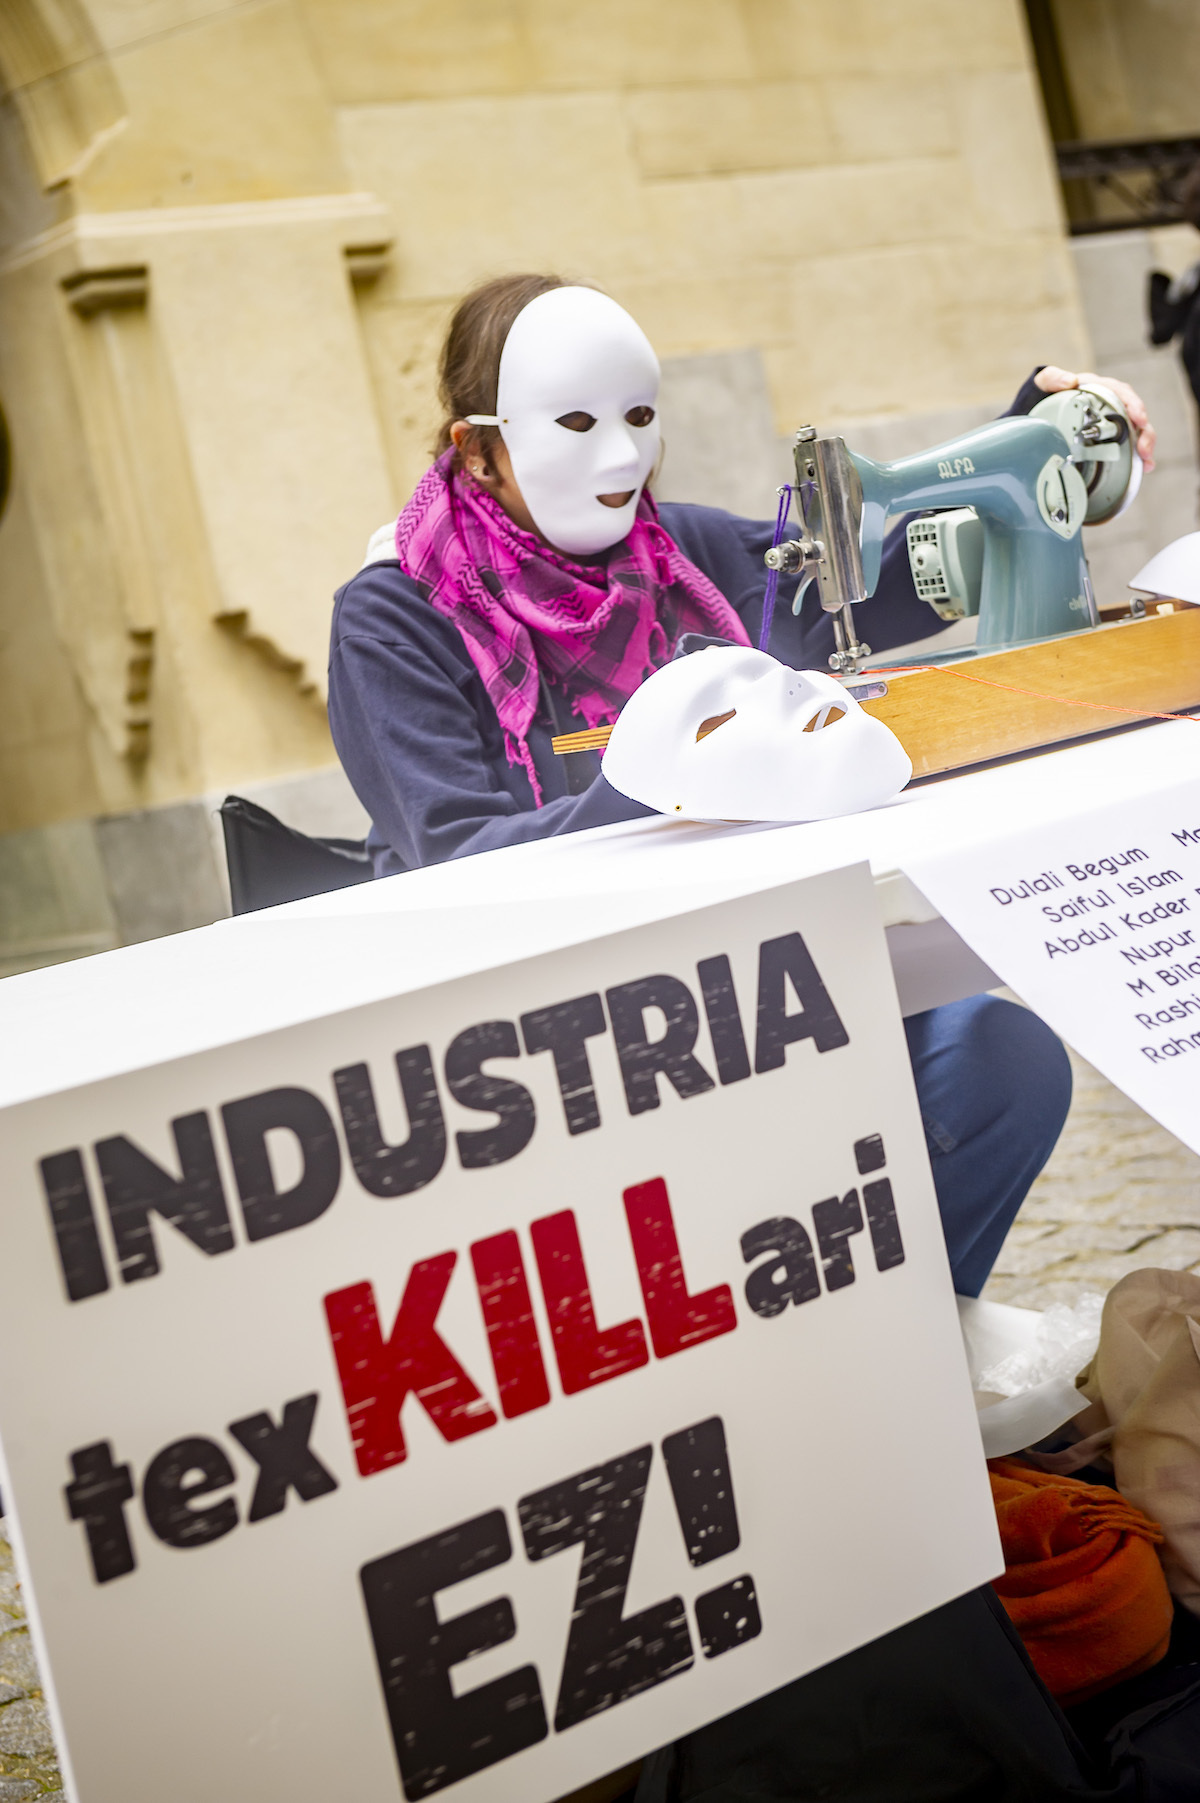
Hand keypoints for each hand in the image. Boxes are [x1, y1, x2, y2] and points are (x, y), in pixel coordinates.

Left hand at [1033, 366, 1155, 469]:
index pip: (1122, 393)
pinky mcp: (1110, 435)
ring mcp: (1112, 420)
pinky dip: (1137, 456)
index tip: (1139, 419)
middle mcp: (1111, 403)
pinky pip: (1128, 444)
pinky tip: (1145, 467)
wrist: (1041, 408)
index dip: (1133, 406)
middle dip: (1144, 432)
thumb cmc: (1048, 393)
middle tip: (1144, 449)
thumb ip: (1053, 377)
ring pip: (1136, 430)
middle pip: (1135, 415)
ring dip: (1145, 446)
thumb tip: (1070, 380)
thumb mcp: (1046, 382)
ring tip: (1147, 462)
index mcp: (1099, 388)